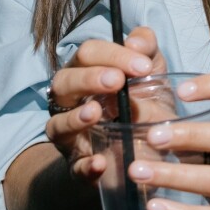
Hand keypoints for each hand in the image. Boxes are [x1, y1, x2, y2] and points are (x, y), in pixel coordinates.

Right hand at [44, 26, 163, 184]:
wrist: (148, 152)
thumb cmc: (144, 104)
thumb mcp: (152, 75)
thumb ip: (147, 50)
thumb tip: (135, 41)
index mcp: (86, 72)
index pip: (89, 53)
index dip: (113, 55)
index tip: (142, 66)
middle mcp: (70, 102)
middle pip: (64, 82)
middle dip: (89, 78)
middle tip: (118, 81)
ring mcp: (71, 136)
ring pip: (58, 124)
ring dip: (75, 117)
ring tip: (96, 113)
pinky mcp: (80, 167)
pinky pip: (75, 167)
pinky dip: (85, 165)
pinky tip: (99, 162)